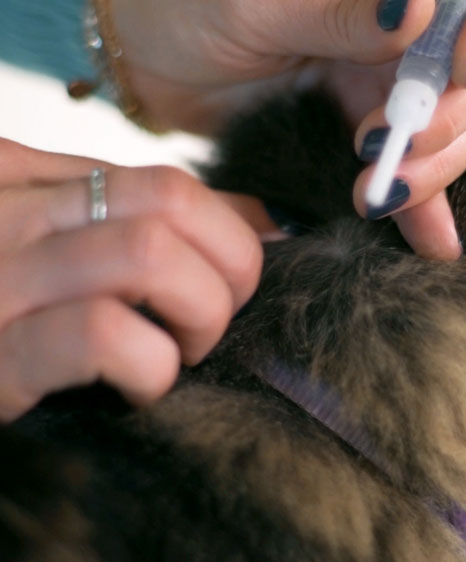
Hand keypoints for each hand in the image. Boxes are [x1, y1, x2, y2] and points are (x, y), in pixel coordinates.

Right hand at [0, 139, 264, 421]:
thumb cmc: (0, 319)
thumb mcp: (53, 249)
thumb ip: (138, 223)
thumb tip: (264, 220)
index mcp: (21, 180)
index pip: (167, 183)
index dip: (228, 239)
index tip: (229, 287)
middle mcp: (2, 212)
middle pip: (171, 202)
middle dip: (229, 269)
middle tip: (210, 324)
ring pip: (148, 253)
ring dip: (199, 315)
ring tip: (178, 355)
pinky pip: (101, 334)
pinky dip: (151, 364)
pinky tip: (141, 388)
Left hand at [112, 0, 465, 259]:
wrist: (151, 59)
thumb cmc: (190, 6)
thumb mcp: (262, 4)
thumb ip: (341, 13)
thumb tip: (418, 14)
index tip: (462, 71)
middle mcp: (406, 37)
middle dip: (448, 121)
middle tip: (388, 149)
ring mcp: (389, 89)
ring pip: (455, 133)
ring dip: (434, 170)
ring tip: (378, 193)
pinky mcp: (370, 138)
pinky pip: (415, 173)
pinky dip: (426, 209)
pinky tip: (433, 241)